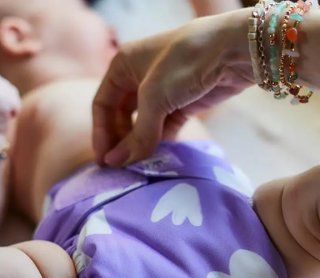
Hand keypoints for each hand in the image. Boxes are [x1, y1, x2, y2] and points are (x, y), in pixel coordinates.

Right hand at [92, 8, 253, 166]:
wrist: (235, 49)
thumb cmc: (186, 62)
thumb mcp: (154, 98)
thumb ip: (137, 135)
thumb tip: (115, 163)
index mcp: (122, 66)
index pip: (103, 105)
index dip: (102, 134)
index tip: (104, 161)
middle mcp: (138, 77)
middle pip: (121, 117)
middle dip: (120, 141)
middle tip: (120, 167)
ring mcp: (161, 91)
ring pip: (143, 124)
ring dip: (140, 144)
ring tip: (139, 167)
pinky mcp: (182, 103)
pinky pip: (163, 128)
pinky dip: (159, 142)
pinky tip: (158, 158)